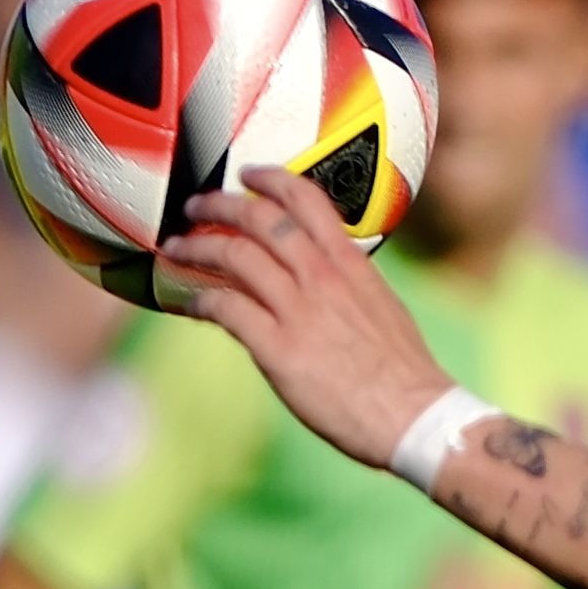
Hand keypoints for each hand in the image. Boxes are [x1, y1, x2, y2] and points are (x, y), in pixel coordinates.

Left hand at [153, 174, 446, 468]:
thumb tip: (326, 275)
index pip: (306, 198)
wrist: (410, 415)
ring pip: (235, 257)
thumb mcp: (381, 303)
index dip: (271, 179)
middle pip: (260, 220)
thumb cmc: (402, 370)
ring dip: (197, 247)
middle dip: (220, 205)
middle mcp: (320, 276)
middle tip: (196, 205)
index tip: (248, 174)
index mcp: (349, 262)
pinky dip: (200, 301)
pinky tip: (189, 304)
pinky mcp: (276, 348)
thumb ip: (349, 280)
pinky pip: (226, 309)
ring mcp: (297, 310)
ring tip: (177, 247)